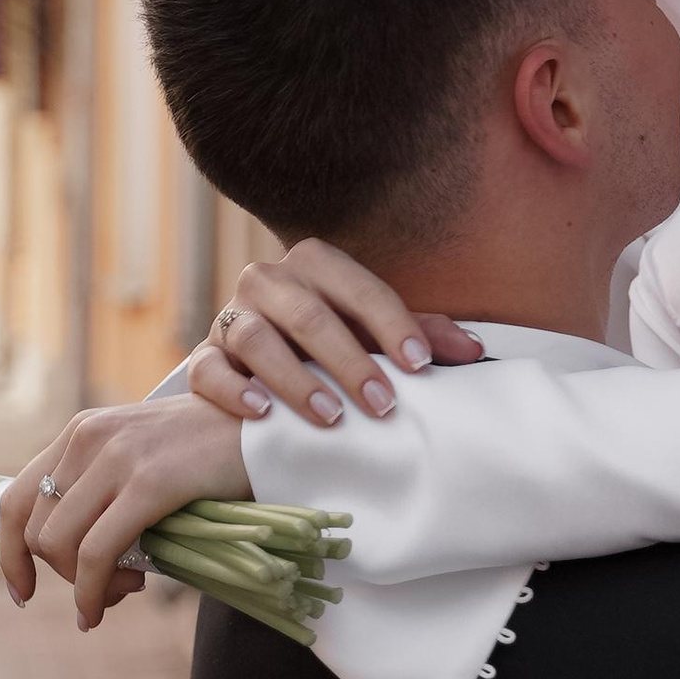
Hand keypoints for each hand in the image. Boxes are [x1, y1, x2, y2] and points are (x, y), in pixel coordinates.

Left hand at [0, 396, 248, 628]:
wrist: (272, 428)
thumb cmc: (216, 452)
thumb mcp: (145, 458)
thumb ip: (105, 489)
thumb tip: (75, 554)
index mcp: (82, 430)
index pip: (15, 498)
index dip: (11, 553)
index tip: (24, 592)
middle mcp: (89, 437)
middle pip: (36, 530)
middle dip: (61, 575)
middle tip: (107, 591)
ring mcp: (117, 457)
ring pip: (59, 545)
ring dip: (84, 586)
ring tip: (125, 591)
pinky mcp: (149, 482)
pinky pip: (97, 553)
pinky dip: (94, 591)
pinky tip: (110, 605)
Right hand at [184, 239, 483, 429]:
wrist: (260, 365)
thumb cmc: (331, 344)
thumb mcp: (374, 334)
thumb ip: (420, 336)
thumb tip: (476, 350)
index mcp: (314, 263)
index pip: (359, 288)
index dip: (392, 325)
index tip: (421, 367)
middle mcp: (267, 280)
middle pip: (307, 313)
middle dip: (349, 360)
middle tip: (383, 404)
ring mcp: (230, 316)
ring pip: (255, 338)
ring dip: (295, 378)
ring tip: (330, 416)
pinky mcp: (203, 356)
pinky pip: (209, 370)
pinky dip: (233, 391)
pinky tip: (262, 413)